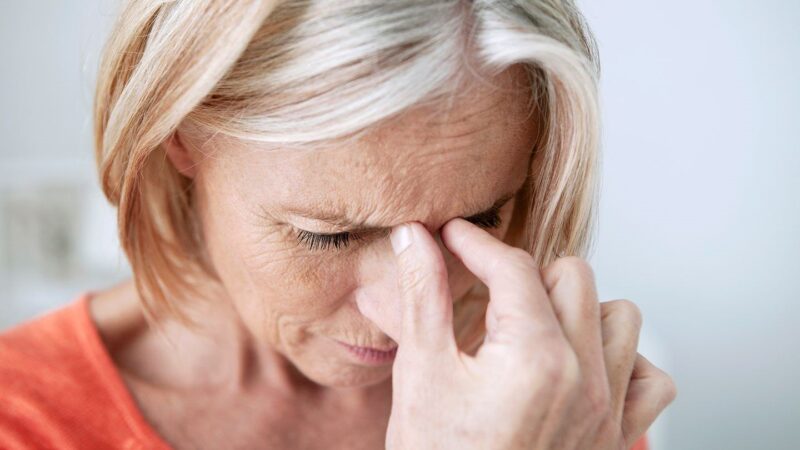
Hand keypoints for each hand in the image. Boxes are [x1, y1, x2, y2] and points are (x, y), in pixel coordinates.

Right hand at [358, 218, 675, 448]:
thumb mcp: (422, 372)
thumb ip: (422, 295)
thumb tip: (415, 238)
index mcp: (535, 355)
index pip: (514, 267)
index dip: (476, 242)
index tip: (453, 237)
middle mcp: (584, 376)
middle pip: (574, 276)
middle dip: (526, 273)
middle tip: (489, 293)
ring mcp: (607, 408)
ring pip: (621, 317)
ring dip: (580, 310)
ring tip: (537, 326)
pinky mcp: (616, 436)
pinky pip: (651, 379)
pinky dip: (625, 361)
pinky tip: (583, 366)